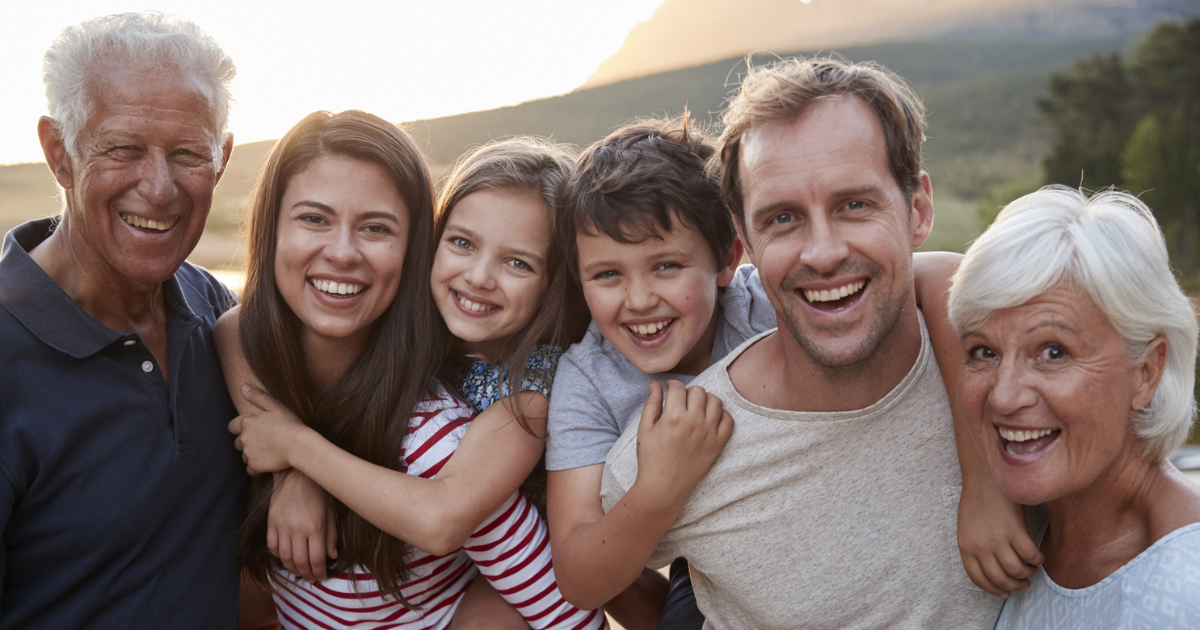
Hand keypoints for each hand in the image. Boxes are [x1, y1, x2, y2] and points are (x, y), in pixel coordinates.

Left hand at [229, 384, 308, 474]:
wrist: (299, 445)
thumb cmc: (290, 424)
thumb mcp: (276, 406)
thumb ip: (257, 396)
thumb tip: (242, 387)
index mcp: (247, 422)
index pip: (232, 426)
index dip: (241, 429)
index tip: (254, 430)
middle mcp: (244, 437)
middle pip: (238, 443)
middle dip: (247, 442)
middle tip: (265, 442)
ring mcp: (248, 452)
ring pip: (245, 456)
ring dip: (253, 455)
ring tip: (270, 452)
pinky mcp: (254, 466)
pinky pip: (251, 469)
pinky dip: (258, 468)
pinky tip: (270, 463)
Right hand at [268, 470, 338, 581]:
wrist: (296, 475)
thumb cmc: (318, 493)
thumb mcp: (330, 513)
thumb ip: (331, 536)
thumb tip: (333, 556)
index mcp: (315, 528)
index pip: (317, 559)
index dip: (319, 572)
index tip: (322, 577)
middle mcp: (297, 530)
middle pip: (300, 562)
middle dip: (307, 574)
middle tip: (311, 578)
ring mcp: (282, 527)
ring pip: (285, 558)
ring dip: (292, 569)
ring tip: (299, 571)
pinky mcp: (271, 523)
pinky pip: (272, 547)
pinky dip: (279, 556)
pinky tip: (286, 557)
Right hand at [634, 380, 733, 511]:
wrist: (663, 488)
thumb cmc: (651, 459)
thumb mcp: (644, 429)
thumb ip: (651, 404)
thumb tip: (655, 384)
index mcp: (673, 417)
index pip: (678, 387)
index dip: (672, 385)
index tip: (669, 389)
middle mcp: (693, 422)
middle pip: (698, 391)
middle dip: (688, 392)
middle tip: (682, 401)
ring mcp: (709, 433)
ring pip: (715, 401)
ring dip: (705, 400)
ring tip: (696, 408)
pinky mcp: (718, 444)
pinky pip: (728, 420)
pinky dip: (721, 415)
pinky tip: (709, 419)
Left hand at [957, 481, 1043, 596]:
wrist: (986, 477)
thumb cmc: (977, 500)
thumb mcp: (967, 527)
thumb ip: (975, 547)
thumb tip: (992, 568)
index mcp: (965, 546)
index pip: (978, 578)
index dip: (993, 589)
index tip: (1004, 593)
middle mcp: (980, 546)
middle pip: (999, 578)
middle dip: (1014, 586)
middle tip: (1023, 584)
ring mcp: (998, 539)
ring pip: (1017, 570)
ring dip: (1027, 574)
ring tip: (1032, 569)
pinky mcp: (1015, 530)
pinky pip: (1030, 555)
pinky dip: (1038, 560)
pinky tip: (1040, 557)